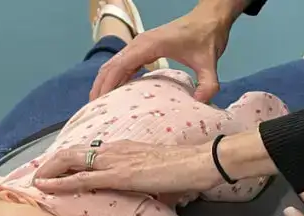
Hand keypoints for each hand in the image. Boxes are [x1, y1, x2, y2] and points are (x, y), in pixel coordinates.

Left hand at [33, 140, 219, 194]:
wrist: (199, 163)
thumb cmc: (187, 171)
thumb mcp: (163, 180)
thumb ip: (155, 188)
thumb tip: (161, 201)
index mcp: (125, 149)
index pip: (90, 152)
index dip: (69, 160)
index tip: (56, 169)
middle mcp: (115, 150)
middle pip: (73, 151)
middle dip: (51, 163)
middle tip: (38, 176)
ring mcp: (115, 161)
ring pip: (71, 161)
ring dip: (50, 170)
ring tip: (36, 182)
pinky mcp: (119, 175)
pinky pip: (82, 178)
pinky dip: (61, 183)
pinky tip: (47, 187)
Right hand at [91, 4, 235, 100]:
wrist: (209, 20)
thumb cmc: (206, 38)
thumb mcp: (209, 63)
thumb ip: (208, 84)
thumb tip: (200, 102)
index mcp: (150, 45)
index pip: (121, 65)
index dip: (109, 83)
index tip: (101, 101)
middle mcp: (140, 43)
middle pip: (111, 65)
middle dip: (101, 85)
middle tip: (94, 108)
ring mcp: (141, 45)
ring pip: (115, 63)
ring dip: (105, 81)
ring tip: (100, 103)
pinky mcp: (145, 48)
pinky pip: (125, 63)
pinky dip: (117, 76)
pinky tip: (116, 92)